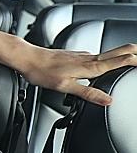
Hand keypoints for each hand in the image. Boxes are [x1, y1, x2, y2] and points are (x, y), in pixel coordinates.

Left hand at [16, 41, 136, 105]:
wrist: (27, 58)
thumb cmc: (42, 72)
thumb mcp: (65, 87)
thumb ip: (88, 93)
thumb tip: (107, 100)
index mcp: (90, 66)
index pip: (120, 61)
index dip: (136, 60)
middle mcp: (88, 58)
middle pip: (118, 52)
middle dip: (134, 52)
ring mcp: (82, 55)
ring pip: (108, 54)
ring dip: (123, 55)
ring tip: (132, 59)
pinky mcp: (75, 55)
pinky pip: (96, 56)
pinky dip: (106, 58)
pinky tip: (103, 64)